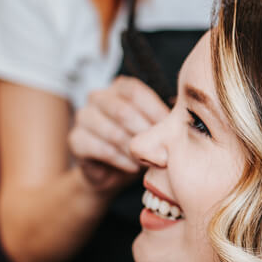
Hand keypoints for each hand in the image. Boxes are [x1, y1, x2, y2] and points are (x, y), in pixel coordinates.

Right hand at [69, 75, 170, 191]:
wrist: (113, 174)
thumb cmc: (138, 145)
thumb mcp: (154, 129)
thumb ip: (163, 119)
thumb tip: (185, 119)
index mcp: (119, 88)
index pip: (135, 92)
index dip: (154, 112)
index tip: (171, 131)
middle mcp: (98, 97)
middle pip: (122, 110)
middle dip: (144, 133)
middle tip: (160, 150)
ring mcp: (84, 117)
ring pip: (112, 131)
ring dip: (134, 150)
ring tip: (148, 161)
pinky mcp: (76, 140)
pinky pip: (101, 149)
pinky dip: (121, 160)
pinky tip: (132, 167)